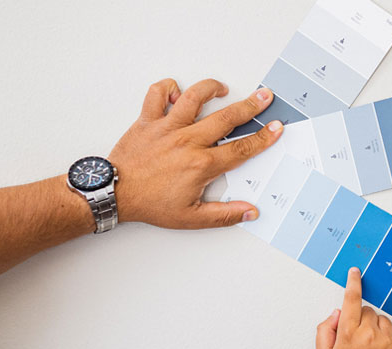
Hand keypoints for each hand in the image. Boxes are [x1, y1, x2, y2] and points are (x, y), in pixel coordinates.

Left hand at [108, 78, 282, 228]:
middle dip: (250, 105)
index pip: (241, 148)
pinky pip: (157, 94)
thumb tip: (249, 212)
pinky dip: (168, 88)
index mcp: (202, 164)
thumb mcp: (193, 218)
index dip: (262, 138)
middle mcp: (187, 141)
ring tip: (223, 88)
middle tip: (263, 96)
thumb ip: (225, 214)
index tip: (275, 128)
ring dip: (211, 89)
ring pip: (194, 98)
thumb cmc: (151, 205)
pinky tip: (178, 92)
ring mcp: (167, 128)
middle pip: (226, 118)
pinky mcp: (148, 121)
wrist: (116, 194)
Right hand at [316, 267, 391, 348]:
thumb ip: (325, 331)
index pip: (352, 299)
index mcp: (348, 334)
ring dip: (376, 327)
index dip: (353, 283)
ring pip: (382, 319)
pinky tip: (384, 347)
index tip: (356, 272)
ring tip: (371, 348)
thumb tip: (337, 313)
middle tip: (358, 339)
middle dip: (362, 319)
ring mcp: (387, 340)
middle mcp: (368, 333)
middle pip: (367, 310)